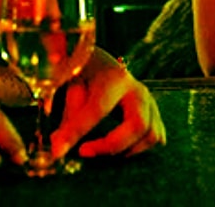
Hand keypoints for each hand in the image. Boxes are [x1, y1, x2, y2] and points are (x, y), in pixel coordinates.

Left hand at [50, 50, 165, 159]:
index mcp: (115, 78)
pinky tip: (121, 146)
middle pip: (138, 125)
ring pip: (151, 135)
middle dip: (111, 145)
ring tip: (102, 148)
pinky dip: (140, 148)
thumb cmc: (85, 74)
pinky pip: (157, 137)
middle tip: (84, 151)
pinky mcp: (155, 113)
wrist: (102, 64)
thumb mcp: (72, 85)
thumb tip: (58, 144)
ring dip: (126, 149)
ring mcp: (150, 102)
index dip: (77, 132)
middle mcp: (138, 90)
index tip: (58, 152)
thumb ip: (68, 113)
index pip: (98, 109)